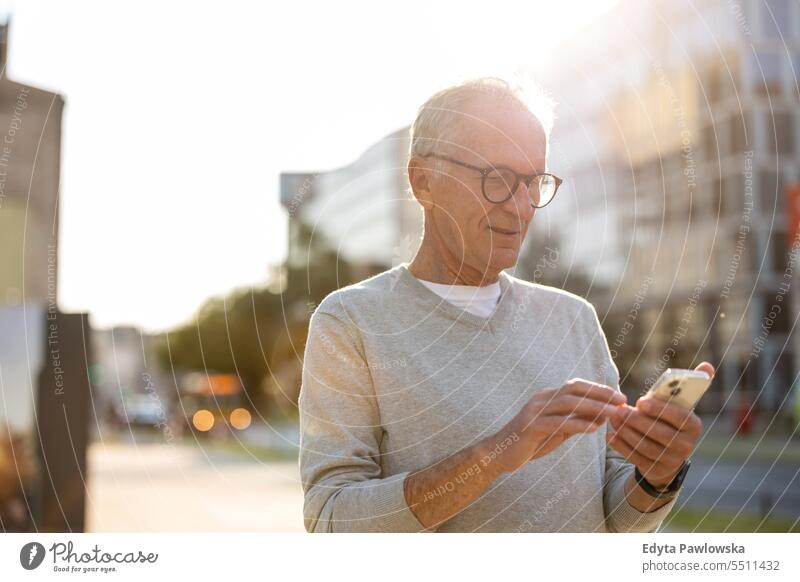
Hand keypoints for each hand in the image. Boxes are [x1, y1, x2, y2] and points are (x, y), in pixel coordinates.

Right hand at [491, 378, 626, 473]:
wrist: (500, 454)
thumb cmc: (530, 442)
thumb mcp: (556, 430)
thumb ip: (575, 421)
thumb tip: (601, 416)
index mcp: (547, 397)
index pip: (576, 386)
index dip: (599, 389)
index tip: (620, 397)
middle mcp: (541, 398)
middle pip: (574, 389)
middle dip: (600, 393)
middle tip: (622, 401)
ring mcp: (534, 411)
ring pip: (568, 403)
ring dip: (594, 407)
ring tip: (614, 414)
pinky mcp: (530, 426)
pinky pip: (557, 422)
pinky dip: (577, 423)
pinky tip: (594, 429)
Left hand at [607, 362, 714, 487]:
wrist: (667, 454)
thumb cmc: (669, 420)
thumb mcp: (679, 404)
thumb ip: (691, 385)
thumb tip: (707, 365)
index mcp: (694, 426)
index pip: (680, 417)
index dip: (660, 409)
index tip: (640, 401)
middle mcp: (687, 446)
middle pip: (660, 433)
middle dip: (637, 421)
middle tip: (619, 410)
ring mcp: (672, 461)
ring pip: (646, 446)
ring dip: (626, 432)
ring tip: (613, 419)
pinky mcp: (656, 470)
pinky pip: (636, 458)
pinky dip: (621, 446)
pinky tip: (610, 435)